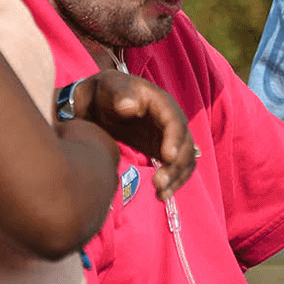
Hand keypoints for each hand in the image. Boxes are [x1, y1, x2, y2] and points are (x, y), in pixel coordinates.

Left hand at [66, 70, 195, 199]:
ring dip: (177, 177)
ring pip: (185, 159)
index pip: (175, 121)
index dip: (175, 139)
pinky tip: (162, 195)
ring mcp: (169, 136)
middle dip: (176, 165)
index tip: (168, 157)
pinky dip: (174, 181)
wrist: (98, 103)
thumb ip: (119, 94)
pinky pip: (178, 167)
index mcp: (161, 102)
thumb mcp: (109, 88)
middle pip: (185, 144)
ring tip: (161, 193)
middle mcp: (171, 119)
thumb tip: (130, 106)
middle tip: (159, 183)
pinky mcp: (163, 149)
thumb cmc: (104, 93)